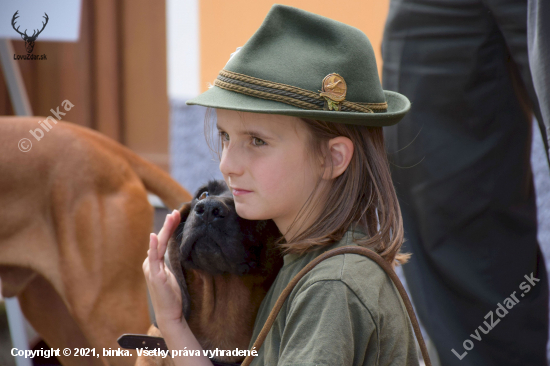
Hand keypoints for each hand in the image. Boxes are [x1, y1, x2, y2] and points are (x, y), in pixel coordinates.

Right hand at [143, 209, 184, 326]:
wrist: (169, 314)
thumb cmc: (171, 295)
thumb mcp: (170, 274)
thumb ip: (169, 261)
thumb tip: (173, 248)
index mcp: (153, 263)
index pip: (161, 241)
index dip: (168, 228)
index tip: (177, 215)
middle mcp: (150, 264)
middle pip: (159, 240)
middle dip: (168, 225)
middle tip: (176, 212)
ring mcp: (151, 269)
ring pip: (157, 245)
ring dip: (164, 230)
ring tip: (171, 217)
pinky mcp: (155, 276)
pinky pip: (154, 258)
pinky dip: (152, 246)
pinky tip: (153, 236)